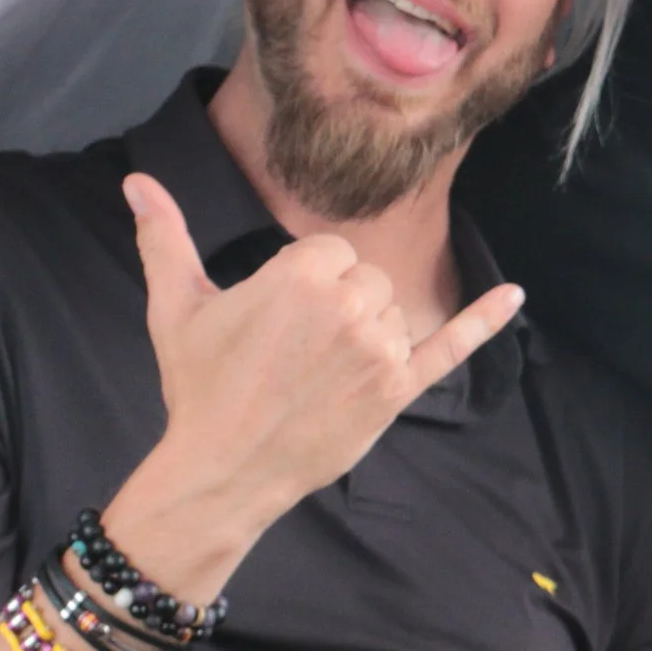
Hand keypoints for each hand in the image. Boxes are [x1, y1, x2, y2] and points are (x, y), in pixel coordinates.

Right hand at [116, 174, 524, 576]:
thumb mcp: (176, 306)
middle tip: (292, 353)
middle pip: (367, 278)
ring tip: (317, 373)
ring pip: (392, 311)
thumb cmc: (199, 385)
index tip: (276, 321)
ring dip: (365, 333)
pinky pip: (450, 345)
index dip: (305, 283)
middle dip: (337, 306)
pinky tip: (515, 293)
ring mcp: (378, 348)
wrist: (221, 468)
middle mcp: (348, 303)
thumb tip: (136, 181)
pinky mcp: (398, 389)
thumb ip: (164, 237)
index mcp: (302, 272)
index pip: (332, 251)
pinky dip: (485, 320)